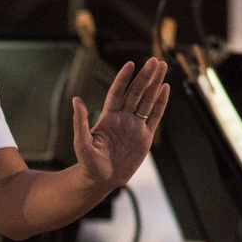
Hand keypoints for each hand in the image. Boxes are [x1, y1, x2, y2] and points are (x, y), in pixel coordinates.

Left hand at [72, 57, 168, 193]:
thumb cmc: (88, 162)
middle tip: (154, 61)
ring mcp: (135, 126)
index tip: (130, 64)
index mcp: (108, 117)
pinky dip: (161, 103)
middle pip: (136, 93)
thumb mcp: (82, 143)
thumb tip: (76, 100)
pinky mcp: (145, 137)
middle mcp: (123, 118)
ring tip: (162, 67)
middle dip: (145, 77)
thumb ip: (80, 122)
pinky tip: (165, 89)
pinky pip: (154, 116)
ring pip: (147, 101)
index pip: (117, 93)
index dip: (123, 79)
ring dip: (155, 84)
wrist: (101, 180)